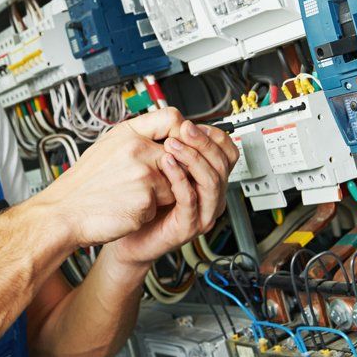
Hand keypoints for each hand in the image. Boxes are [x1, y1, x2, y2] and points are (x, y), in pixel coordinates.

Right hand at [34, 107, 190, 246]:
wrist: (63, 212)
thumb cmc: (84, 183)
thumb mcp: (108, 146)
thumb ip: (139, 138)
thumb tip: (171, 135)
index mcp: (128, 133)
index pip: (172, 118)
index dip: (181, 133)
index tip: (175, 147)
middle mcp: (138, 149)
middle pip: (180, 158)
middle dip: (170, 173)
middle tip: (143, 182)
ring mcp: (143, 175)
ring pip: (174, 186)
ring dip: (158, 196)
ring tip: (129, 196)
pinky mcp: (145, 201)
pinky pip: (160, 207)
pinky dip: (146, 212)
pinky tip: (125, 209)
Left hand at [109, 119, 238, 268]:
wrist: (128, 237)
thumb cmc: (143, 202)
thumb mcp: (159, 166)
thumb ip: (171, 145)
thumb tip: (177, 119)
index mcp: (209, 179)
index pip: (228, 152)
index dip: (214, 136)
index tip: (192, 124)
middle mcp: (211, 196)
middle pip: (222, 164)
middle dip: (203, 142)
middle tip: (184, 129)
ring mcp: (202, 213)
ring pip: (211, 181)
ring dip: (193, 158)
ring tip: (172, 144)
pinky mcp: (188, 227)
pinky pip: (190, 200)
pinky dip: (180, 179)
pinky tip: (167, 164)